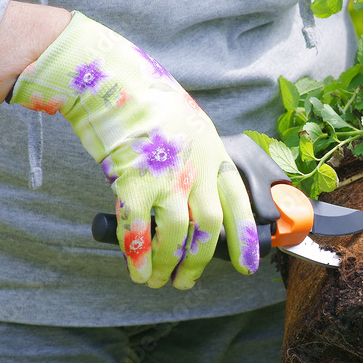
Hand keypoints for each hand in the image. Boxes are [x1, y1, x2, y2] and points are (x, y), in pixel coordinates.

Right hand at [9, 12, 258, 287]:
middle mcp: (197, 168)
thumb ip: (200, 163)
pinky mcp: (133, 179)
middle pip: (209, 227)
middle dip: (199, 261)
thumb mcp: (192, 129)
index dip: (245, 239)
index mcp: (215, 155)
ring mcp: (166, 174)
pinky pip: (138, 227)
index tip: (249, 266)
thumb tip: (197, 200)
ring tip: (157, 279)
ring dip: (168, 263)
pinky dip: (138, 254)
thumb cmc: (151, 105)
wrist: (114, 80)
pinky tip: (137, 269)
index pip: (239, 204)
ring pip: (176, 234)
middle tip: (186, 281)